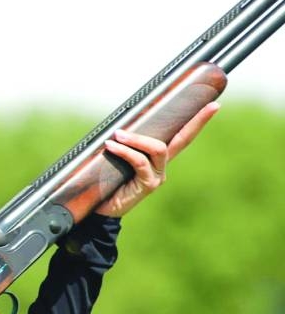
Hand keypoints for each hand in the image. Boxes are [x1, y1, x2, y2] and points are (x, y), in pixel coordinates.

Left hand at [95, 101, 219, 216]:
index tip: (214, 105)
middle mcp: (162, 166)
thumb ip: (122, 143)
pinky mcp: (148, 185)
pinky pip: (140, 162)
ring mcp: (157, 176)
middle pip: (184, 139)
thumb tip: (117, 123)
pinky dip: (125, 152)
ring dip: (136, 139)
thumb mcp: (115, 157)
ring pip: (158, 149)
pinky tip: (111, 146)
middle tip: (213, 106)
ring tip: (117, 134)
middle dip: (198, 121)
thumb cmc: (105, 179)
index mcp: (157, 158)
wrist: (99, 208)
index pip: (180, 135)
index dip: (196, 121)